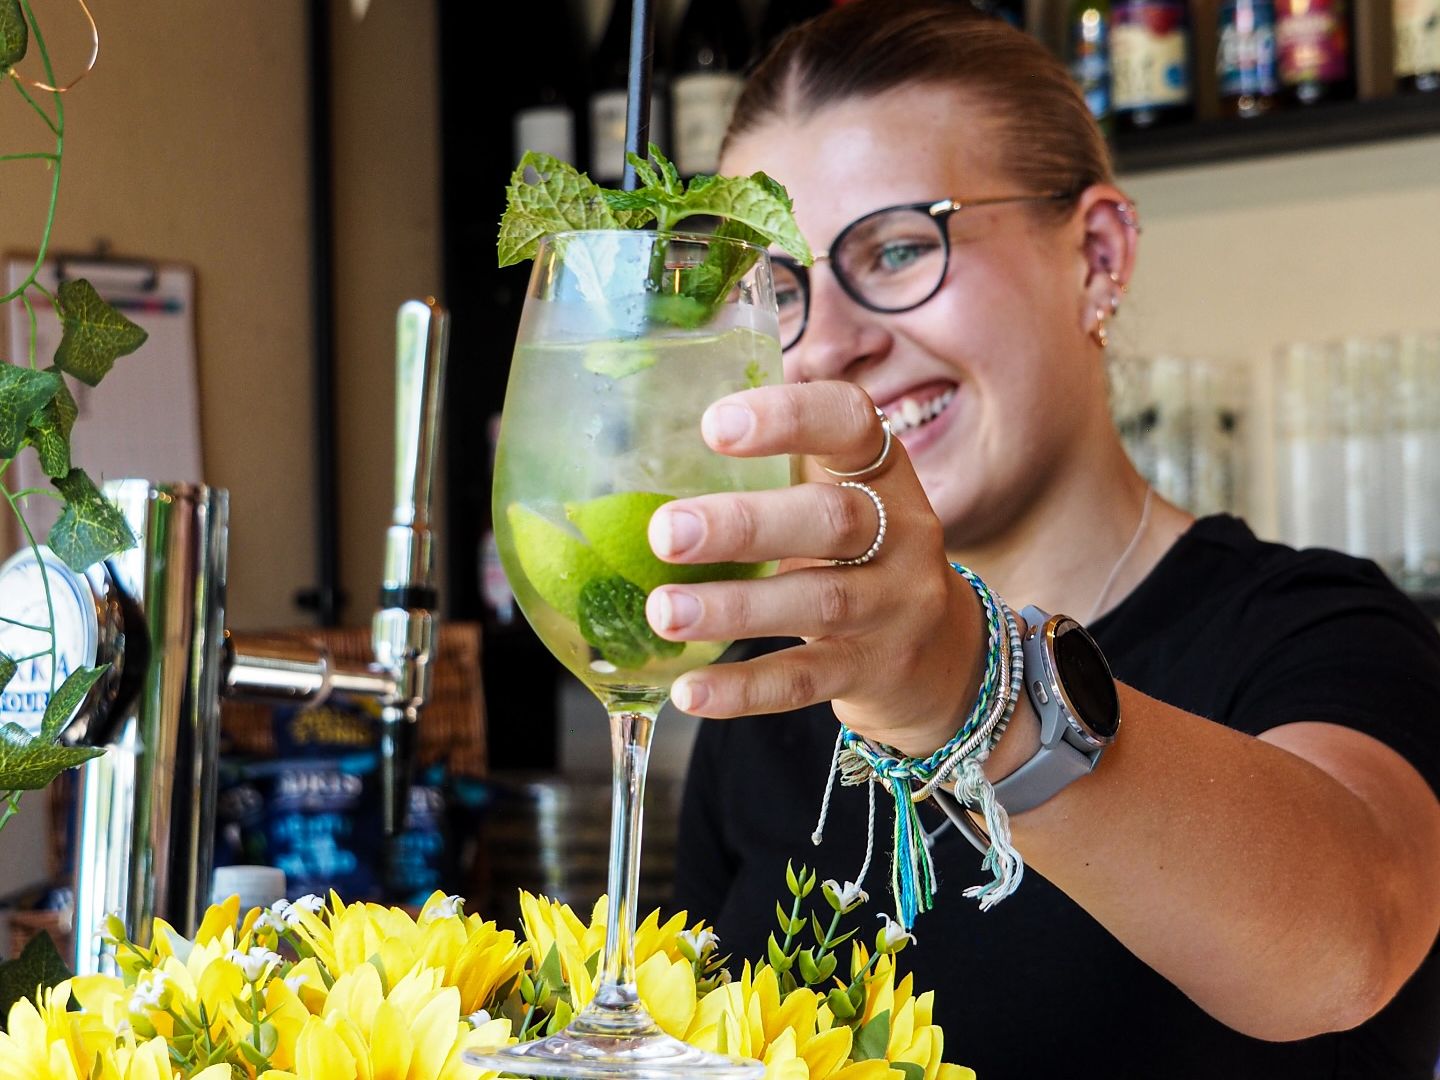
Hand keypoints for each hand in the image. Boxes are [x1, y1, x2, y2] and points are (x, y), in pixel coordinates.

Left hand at [645, 381, 986, 757]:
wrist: (945, 657)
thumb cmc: (861, 556)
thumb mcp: (840, 499)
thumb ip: (778, 467)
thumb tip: (655, 435)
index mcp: (883, 473)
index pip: (851, 424)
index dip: (789, 416)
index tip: (713, 425)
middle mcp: (903, 534)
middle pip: (831, 520)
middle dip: (743, 525)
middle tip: (665, 532)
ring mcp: (895, 608)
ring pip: (819, 602)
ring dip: (734, 608)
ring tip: (664, 611)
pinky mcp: (876, 672)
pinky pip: (805, 679)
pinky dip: (744, 688)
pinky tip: (689, 690)